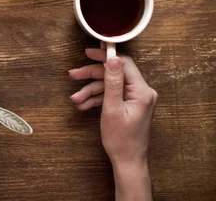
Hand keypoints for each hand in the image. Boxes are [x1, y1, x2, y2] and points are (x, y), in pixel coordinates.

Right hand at [69, 49, 157, 199]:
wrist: (128, 162)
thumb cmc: (121, 139)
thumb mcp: (112, 108)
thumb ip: (112, 82)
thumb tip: (113, 58)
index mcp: (142, 91)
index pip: (123, 64)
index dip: (105, 57)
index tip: (88, 54)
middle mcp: (142, 92)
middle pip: (114, 74)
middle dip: (92, 76)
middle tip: (73, 75)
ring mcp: (136, 99)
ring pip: (110, 86)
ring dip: (91, 91)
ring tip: (75, 99)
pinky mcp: (130, 105)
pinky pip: (112, 96)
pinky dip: (97, 99)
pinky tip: (84, 105)